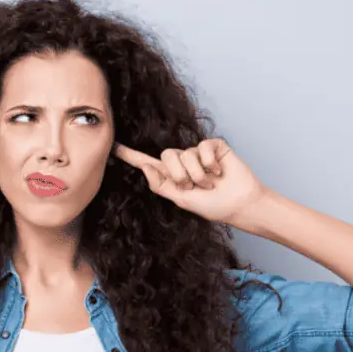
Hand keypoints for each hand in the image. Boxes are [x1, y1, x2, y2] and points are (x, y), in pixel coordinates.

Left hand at [114, 138, 267, 225]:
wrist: (239, 204)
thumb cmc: (212, 205)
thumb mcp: (181, 199)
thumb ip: (161, 185)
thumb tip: (144, 167)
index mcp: (170, 176)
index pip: (147, 162)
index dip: (130, 156)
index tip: (113, 147)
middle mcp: (182, 161)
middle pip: (167, 155)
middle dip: (181, 174)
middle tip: (196, 186)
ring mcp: (198, 153)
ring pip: (186, 154)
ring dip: (199, 173)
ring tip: (211, 182)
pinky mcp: (213, 146)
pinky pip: (203, 147)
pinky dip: (210, 162)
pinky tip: (219, 171)